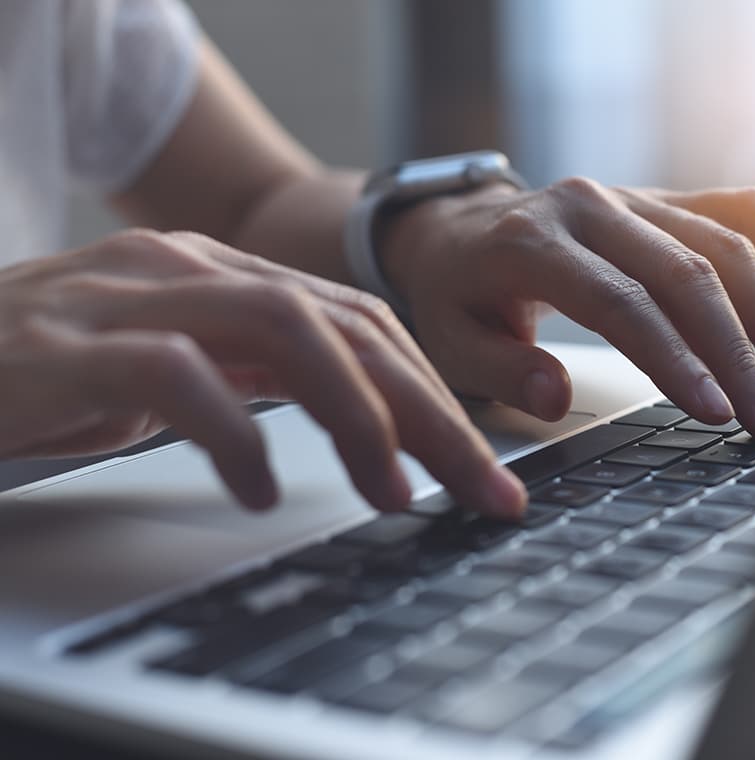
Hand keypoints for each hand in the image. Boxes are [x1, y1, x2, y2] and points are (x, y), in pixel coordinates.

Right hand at [0, 230, 524, 515]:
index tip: (481, 466)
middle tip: (481, 488)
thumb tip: (361, 415)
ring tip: (394, 492)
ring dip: (357, 417)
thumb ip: (262, 372)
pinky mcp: (72, 343)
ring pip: (285, 331)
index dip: (434, 394)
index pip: (364, 325)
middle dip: (429, 414)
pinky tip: (262, 491)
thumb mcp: (181, 368)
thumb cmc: (56, 371)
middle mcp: (195, 272)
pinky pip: (176, 376)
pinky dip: (233, 435)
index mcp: (230, 278)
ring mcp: (134, 297)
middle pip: (349, 328)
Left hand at [379, 180, 754, 440]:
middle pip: (686, 275)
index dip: (676, 358)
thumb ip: (502, 370)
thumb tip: (558, 396)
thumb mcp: (451, 342)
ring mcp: (630, 196)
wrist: (459, 231)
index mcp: (531, 243)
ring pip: (723, 246)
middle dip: (740, 353)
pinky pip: (735, 208)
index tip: (717, 412)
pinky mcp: (659, 198)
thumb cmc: (457, 295)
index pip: (621, 303)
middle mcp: (589, 207)